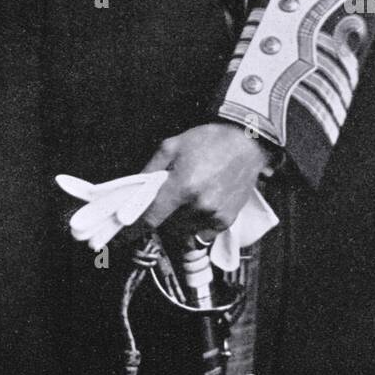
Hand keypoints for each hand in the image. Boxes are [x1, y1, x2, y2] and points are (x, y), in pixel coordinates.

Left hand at [139, 122, 274, 237]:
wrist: (245, 143)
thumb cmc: (209, 141)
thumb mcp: (172, 146)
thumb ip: (151, 168)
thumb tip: (136, 188)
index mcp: (182, 186)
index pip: (152, 218)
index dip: (138, 225)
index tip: (130, 230)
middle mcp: (198, 205)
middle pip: (168, 226)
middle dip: (163, 216)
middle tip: (168, 200)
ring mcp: (214, 215)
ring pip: (184, 231)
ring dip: (180, 222)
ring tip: (187, 200)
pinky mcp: (226, 220)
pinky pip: (203, 234)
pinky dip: (197, 225)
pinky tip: (201, 206)